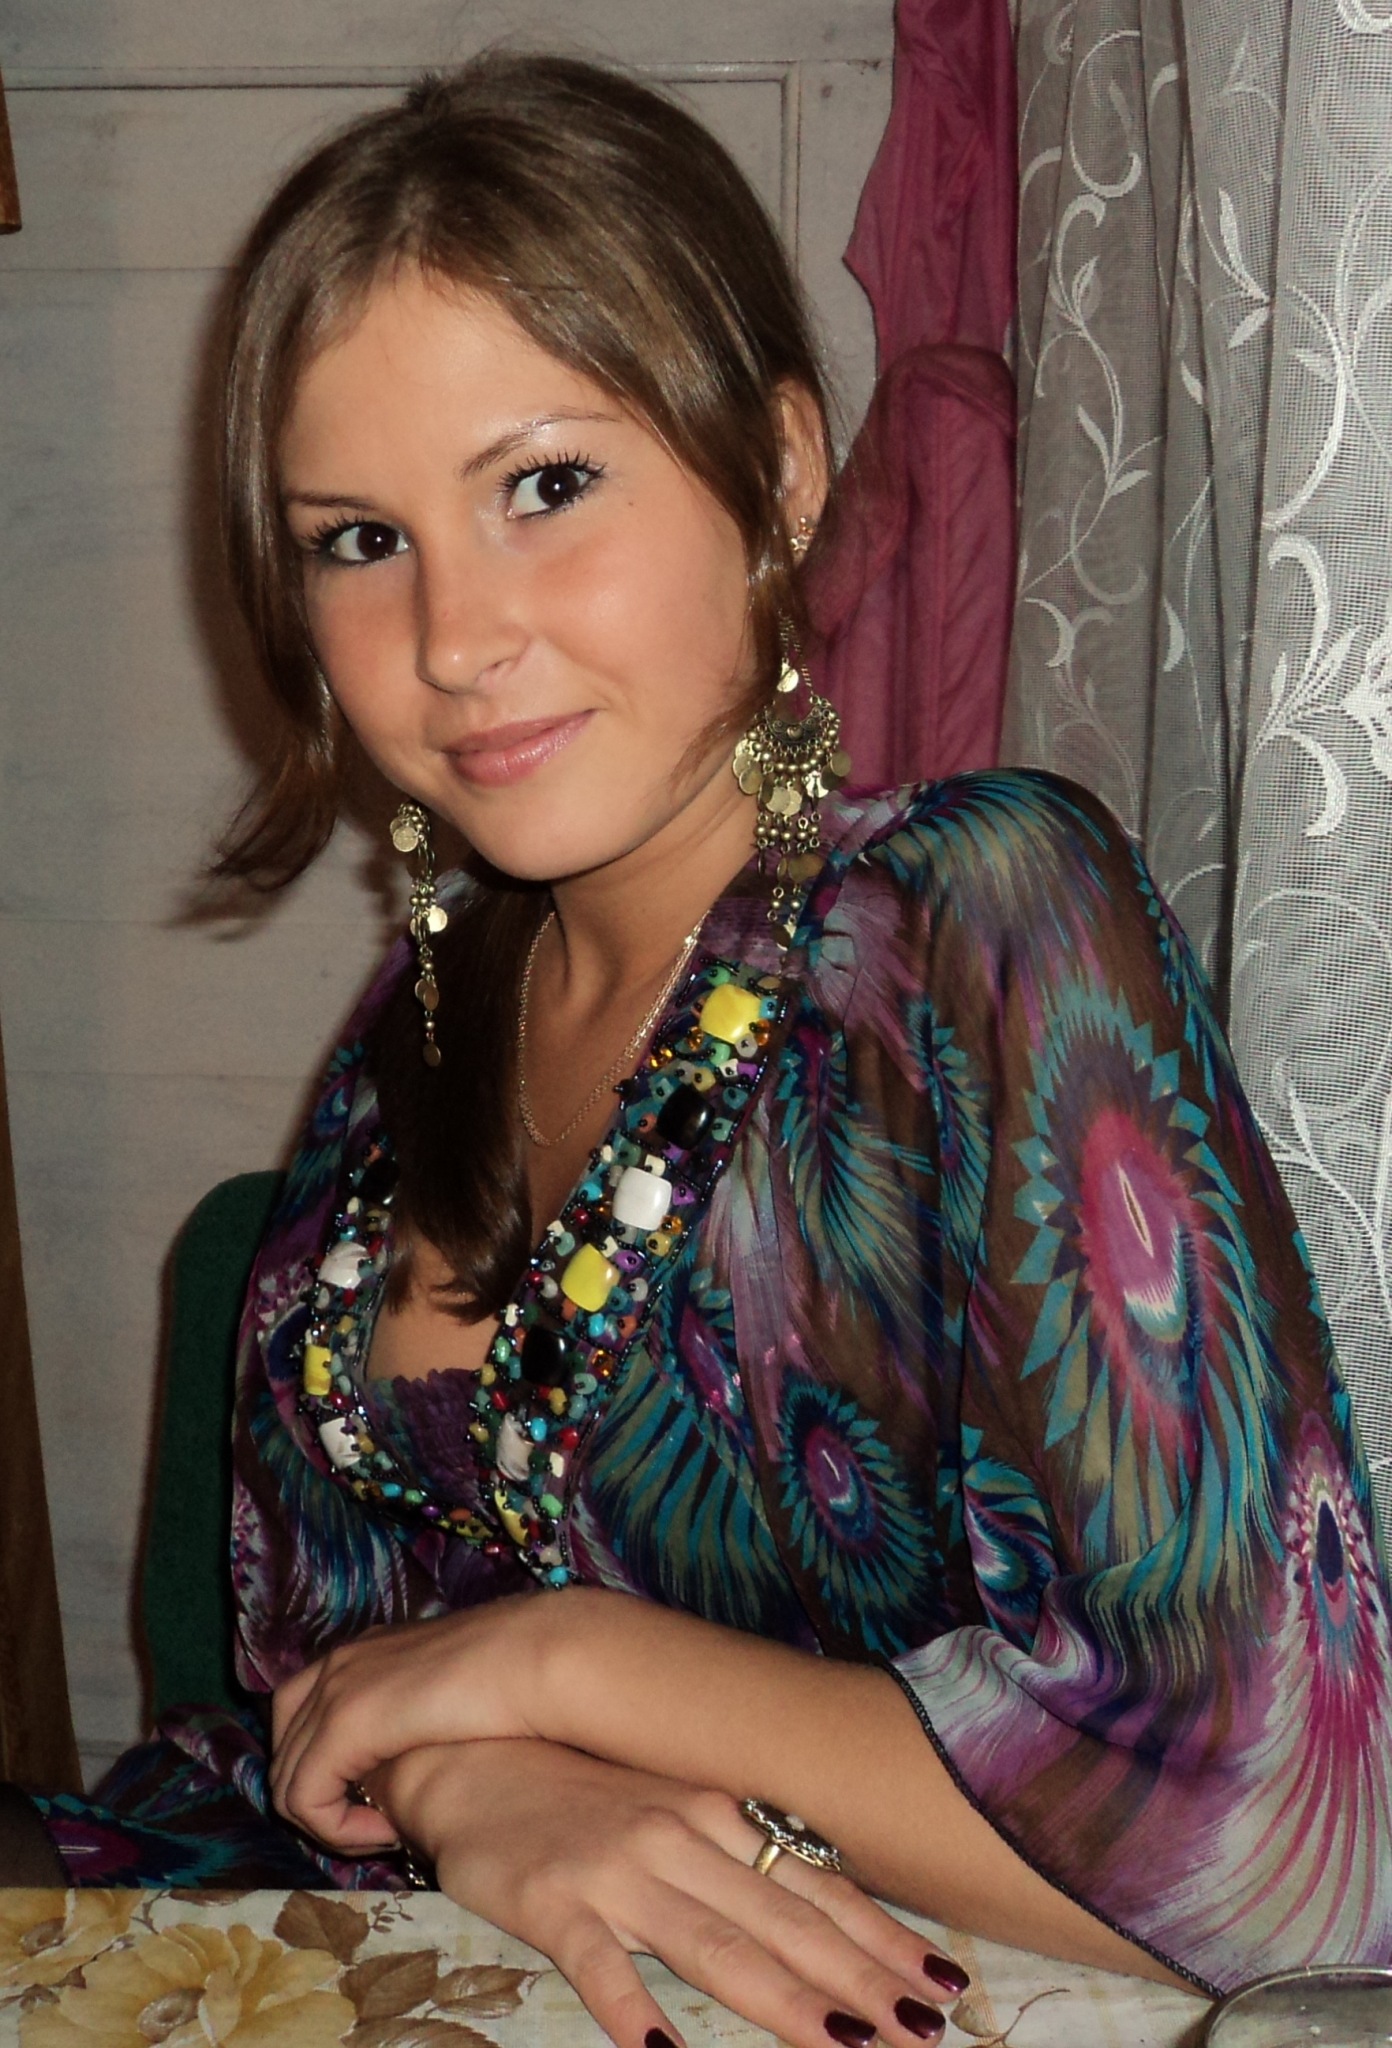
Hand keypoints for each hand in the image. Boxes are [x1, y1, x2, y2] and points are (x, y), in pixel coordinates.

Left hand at [269, 1594, 545, 1851]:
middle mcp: (338, 1663)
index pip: (299, 1715)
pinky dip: (337, 1831)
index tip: (381, 1799)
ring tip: (386, 1833)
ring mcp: (335, 1689)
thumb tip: (406, 1757)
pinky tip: (387, 1833)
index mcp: (362, 1651)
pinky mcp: (344, 1723)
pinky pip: (304, 1800)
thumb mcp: (445, 1695)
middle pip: (284, 1750)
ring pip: (287, 1782)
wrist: (533, 1658)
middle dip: (321, 1800)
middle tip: (375, 1826)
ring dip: (330, 1823)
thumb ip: (413, 1715)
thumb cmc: (512, 1679)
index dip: (327, 1770)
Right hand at [377, 1737, 963, 2047]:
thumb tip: (824, 1904)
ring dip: (786, 2000)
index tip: (946, 1985)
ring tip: (846, 2046)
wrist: (469, 1755)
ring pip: (717, 1945)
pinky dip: (633, 2010)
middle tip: (925, 2034)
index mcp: (717, 1816)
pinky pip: (599, 1966)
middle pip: (787, 1924)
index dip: (884, 1939)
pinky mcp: (554, 1901)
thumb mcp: (670, 1810)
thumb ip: (738, 1855)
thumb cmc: (580, 1789)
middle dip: (863, 1983)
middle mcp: (682, 1836)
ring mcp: (619, 1870)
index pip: (817, 1887)